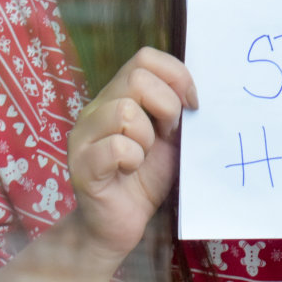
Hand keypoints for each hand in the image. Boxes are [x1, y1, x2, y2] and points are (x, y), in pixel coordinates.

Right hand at [66, 46, 196, 263]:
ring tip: (144, 156)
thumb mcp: (170, 137)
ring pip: (124, 111)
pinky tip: (130, 171)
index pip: (145, 57)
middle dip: (166, 106)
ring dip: (147, 137)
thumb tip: (198, 89)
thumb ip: (177, 110)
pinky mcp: (82, 166)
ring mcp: (84, 136)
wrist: (120, 224)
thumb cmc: (146, 178)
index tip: (192, 105)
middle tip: (167, 135)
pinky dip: (133, 159)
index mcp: (117, 95)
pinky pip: (116, 147)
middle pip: (136, 77)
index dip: (177, 76)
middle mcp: (96, 109)